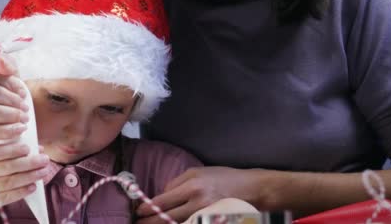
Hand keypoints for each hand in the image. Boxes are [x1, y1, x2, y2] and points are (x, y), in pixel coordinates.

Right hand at [0, 54, 29, 144]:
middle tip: (25, 108)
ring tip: (23, 118)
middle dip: (9, 100)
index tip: (23, 91)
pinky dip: (2, 131)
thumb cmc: (0, 87)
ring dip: (7, 115)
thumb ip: (7, 63)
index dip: (9, 81)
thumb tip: (1, 61)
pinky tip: (17, 130)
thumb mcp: (7, 72)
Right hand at [0, 142, 50, 213]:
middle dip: (29, 163)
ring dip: (30, 176)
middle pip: (7, 168)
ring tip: (44, 171)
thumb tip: (36, 149)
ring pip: (10, 182)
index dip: (12, 150)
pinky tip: (33, 186)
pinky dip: (23, 191)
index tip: (28, 148)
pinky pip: (9, 196)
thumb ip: (7, 152)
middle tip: (44, 159)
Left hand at [136, 167, 269, 223]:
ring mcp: (205, 215)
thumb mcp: (198, 172)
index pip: (164, 200)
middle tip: (139, 223)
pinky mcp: (211, 222)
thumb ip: (178, 182)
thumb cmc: (223, 177)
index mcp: (192, 186)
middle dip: (151, 221)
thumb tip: (162, 195)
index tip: (139, 211)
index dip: (149, 207)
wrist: (251, 189)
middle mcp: (198, 203)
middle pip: (167, 217)